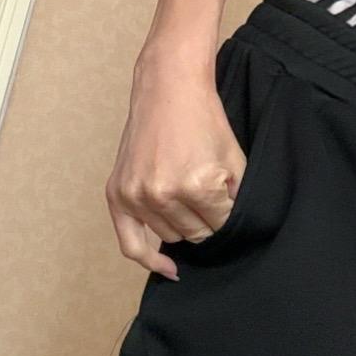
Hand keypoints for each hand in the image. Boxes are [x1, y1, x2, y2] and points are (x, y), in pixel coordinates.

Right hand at [104, 41, 246, 278]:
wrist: (169, 87)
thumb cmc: (203, 117)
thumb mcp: (234, 156)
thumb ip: (238, 197)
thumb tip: (233, 228)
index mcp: (197, 184)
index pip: (221, 223)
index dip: (227, 210)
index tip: (225, 196)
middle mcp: (163, 194)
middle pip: (196, 234)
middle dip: (207, 218)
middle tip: (206, 193)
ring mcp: (137, 195)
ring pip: (170, 237)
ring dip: (182, 224)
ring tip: (186, 194)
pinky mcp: (117, 194)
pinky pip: (130, 244)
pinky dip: (148, 259)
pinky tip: (167, 267)